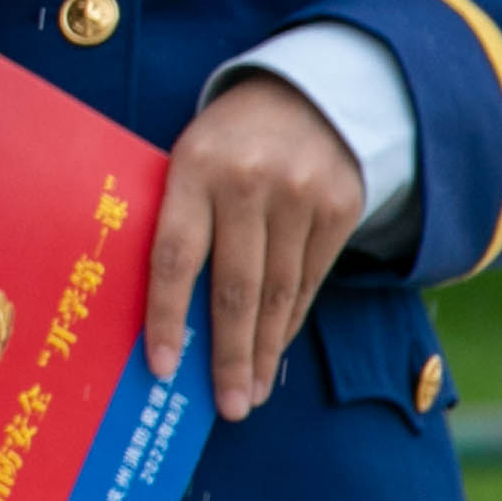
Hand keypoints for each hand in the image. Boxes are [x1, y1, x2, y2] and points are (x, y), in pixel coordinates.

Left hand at [146, 71, 367, 421]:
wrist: (308, 92)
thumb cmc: (225, 140)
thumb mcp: (188, 160)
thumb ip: (178, 219)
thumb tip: (165, 314)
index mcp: (194, 167)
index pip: (175, 256)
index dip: (167, 317)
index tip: (160, 368)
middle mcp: (249, 183)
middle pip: (235, 287)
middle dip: (227, 355)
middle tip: (226, 408)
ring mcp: (300, 196)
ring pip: (278, 293)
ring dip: (262, 351)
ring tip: (249, 394)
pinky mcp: (341, 208)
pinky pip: (310, 280)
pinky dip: (288, 321)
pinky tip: (273, 350)